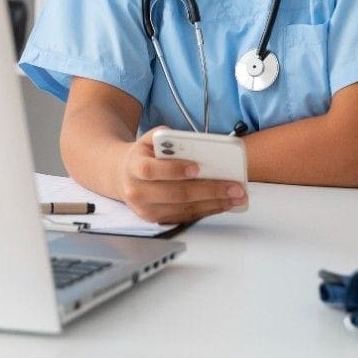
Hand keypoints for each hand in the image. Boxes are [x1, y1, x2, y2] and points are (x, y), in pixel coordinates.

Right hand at [118, 133, 246, 224]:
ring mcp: (147, 210)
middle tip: (234, 186)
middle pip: (175, 194)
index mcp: (134, 167)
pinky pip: (186, 217)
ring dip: (214, 203)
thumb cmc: (142, 156)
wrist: (121, 176)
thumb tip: (189, 141)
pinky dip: (207, 210)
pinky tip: (224, 203)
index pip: (152, 170)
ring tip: (237, 196)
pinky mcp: (157, 220)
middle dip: (209, 190)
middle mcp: (138, 192)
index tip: (197, 167)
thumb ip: (163, 136)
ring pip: (184, 209)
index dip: (174, 169)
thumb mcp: (146, 139)